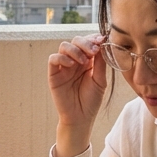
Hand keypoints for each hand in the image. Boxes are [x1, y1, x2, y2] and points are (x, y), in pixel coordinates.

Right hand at [47, 34, 108, 156]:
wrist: (80, 118)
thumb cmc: (91, 101)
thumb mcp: (100, 80)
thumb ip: (100, 63)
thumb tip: (103, 44)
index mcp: (88, 61)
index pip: (88, 42)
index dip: (94, 39)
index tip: (102, 40)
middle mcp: (75, 61)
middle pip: (76, 41)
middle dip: (85, 43)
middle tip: (93, 51)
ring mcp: (63, 67)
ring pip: (64, 46)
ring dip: (75, 50)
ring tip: (83, 61)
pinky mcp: (54, 74)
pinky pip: (53, 59)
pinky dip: (62, 58)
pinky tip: (71, 64)